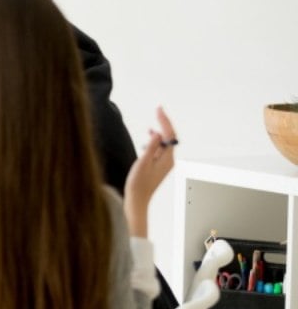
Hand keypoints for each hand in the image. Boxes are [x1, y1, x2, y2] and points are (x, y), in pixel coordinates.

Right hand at [123, 106, 176, 237]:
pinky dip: (156, 140)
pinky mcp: (159, 166)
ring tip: (153, 121)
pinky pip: (161, 148)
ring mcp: (164, 163)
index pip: (170, 134)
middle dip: (164, 123)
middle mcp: (169, 160)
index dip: (164, 120)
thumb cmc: (138, 183)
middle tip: (157, 110)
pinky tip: (149, 137)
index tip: (158, 109)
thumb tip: (158, 133)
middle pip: (170, 137)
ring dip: (160, 131)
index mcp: (167, 158)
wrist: (137, 199)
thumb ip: (151, 147)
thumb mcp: (143, 162)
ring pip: (166, 142)